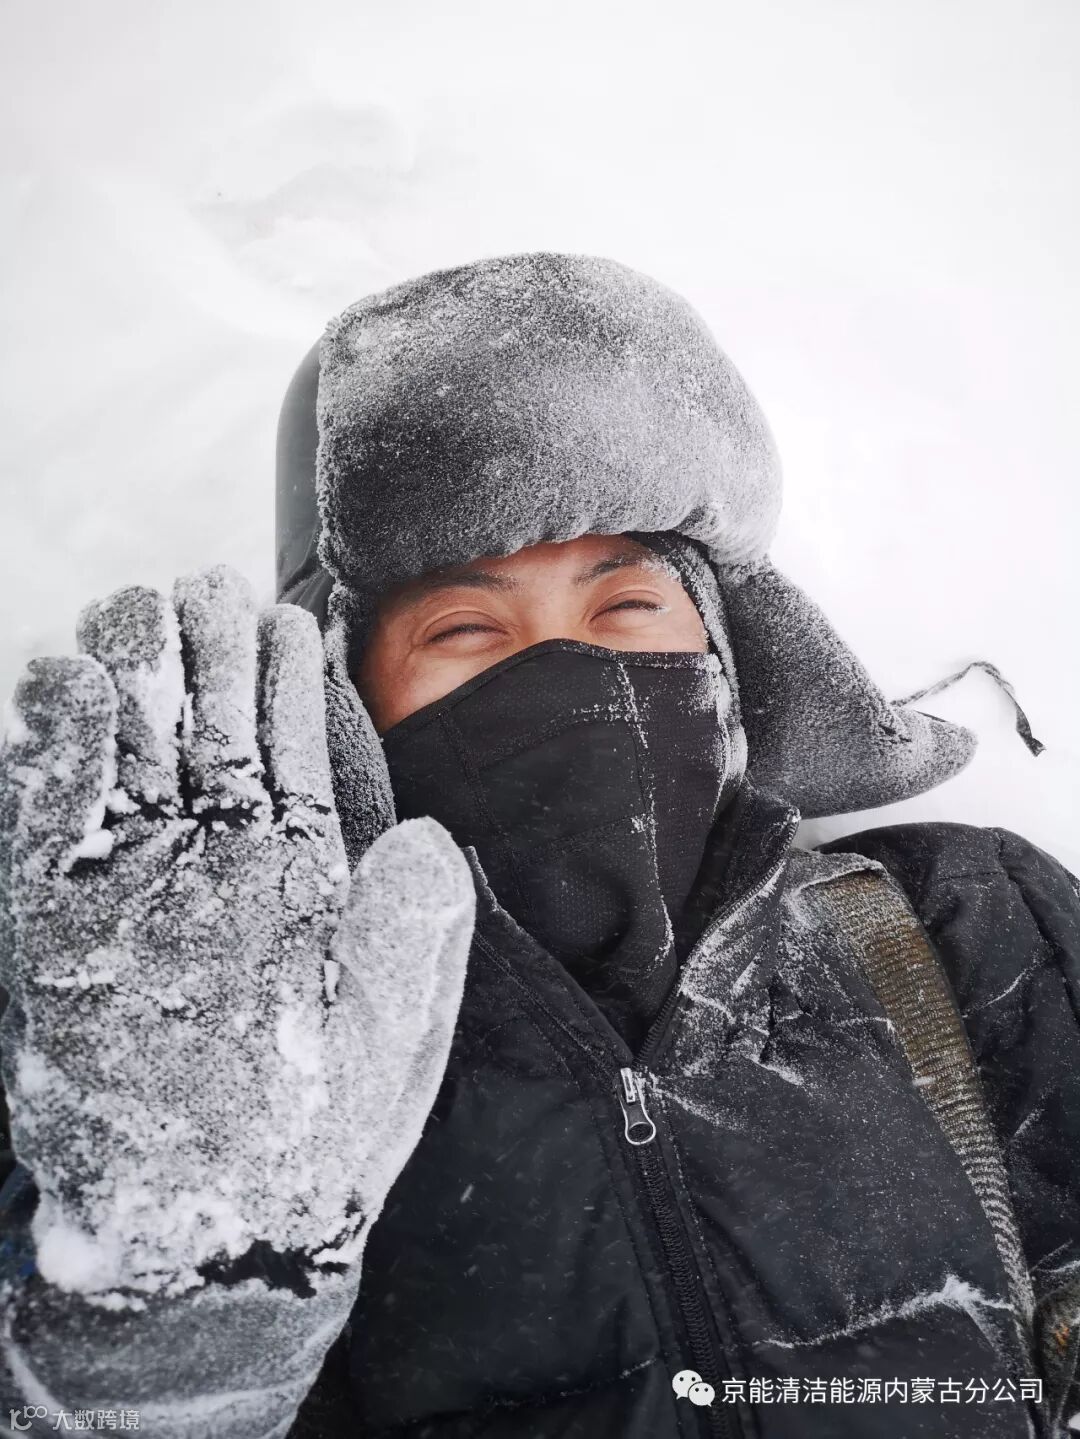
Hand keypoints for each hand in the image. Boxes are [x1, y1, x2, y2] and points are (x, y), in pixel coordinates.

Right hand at [0, 566, 473, 1302]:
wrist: (211, 1233)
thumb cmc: (313, 1146)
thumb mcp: (390, 1043)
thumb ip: (414, 939)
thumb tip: (432, 837)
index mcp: (297, 889)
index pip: (288, 764)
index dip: (284, 689)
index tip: (282, 616)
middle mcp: (214, 879)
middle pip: (205, 744)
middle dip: (203, 663)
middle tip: (196, 583)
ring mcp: (136, 899)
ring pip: (131, 769)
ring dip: (129, 687)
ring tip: (130, 611)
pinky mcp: (61, 932)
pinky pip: (53, 831)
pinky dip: (53, 760)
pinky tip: (59, 687)